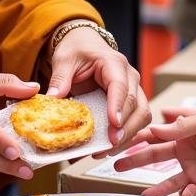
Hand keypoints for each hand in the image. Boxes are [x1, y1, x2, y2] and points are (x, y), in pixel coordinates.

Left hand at [47, 27, 149, 152]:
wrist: (85, 45)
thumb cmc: (77, 50)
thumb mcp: (64, 60)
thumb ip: (60, 78)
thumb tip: (53, 99)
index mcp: (113, 63)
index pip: (120, 86)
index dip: (118, 106)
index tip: (113, 124)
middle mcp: (129, 76)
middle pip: (136, 104)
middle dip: (125, 127)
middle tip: (109, 145)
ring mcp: (133, 89)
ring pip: (142, 114)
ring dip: (128, 135)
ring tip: (107, 150)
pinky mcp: (131, 101)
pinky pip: (136, 120)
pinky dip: (126, 135)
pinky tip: (109, 147)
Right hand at [115, 110, 195, 195]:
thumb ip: (181, 127)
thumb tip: (155, 130)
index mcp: (185, 130)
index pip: (157, 133)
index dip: (139, 136)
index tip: (120, 139)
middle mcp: (187, 149)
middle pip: (156, 155)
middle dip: (136, 160)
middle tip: (117, 164)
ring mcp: (195, 167)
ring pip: (167, 177)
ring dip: (153, 184)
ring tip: (136, 189)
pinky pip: (187, 190)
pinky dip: (180, 193)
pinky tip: (178, 193)